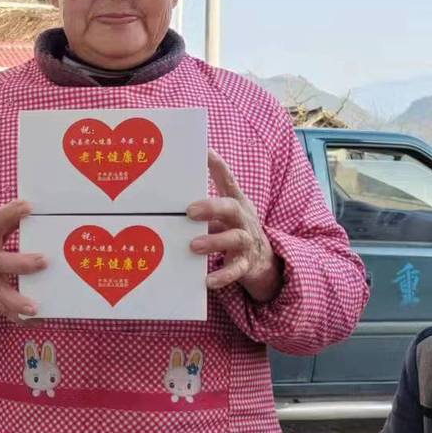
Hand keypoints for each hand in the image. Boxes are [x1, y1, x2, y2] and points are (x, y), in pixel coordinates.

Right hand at [0, 200, 45, 320]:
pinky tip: (33, 320)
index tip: (27, 206)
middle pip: (1, 262)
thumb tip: (36, 208)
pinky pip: (1, 308)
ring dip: (17, 301)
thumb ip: (10, 220)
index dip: (10, 213)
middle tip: (44, 261)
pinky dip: (16, 316)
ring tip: (35, 308)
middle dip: (22, 263)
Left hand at [188, 151, 282, 302]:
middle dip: (211, 207)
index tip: (205, 151)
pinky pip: (235, 270)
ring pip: (234, 238)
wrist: (264, 260)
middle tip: (190, 211)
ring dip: (214, 241)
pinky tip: (207, 281)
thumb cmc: (233, 229)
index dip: (217, 165)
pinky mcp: (246, 264)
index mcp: (235, 202)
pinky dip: (222, 275)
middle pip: (231, 208)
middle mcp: (243, 219)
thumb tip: (168, 197)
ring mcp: (246, 241)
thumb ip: (204, 205)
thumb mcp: (223, 214)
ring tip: (194, 246)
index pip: (227, 180)